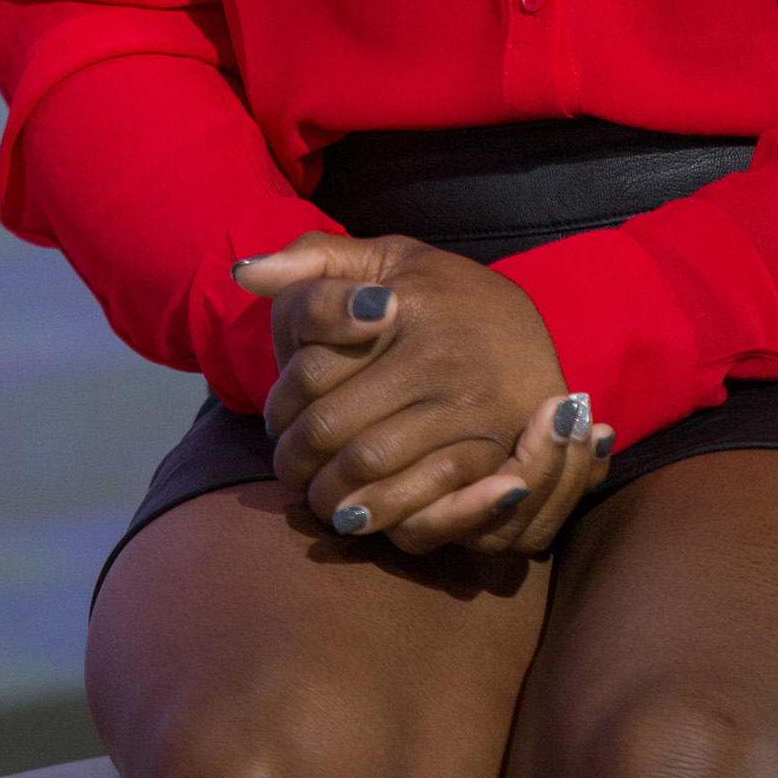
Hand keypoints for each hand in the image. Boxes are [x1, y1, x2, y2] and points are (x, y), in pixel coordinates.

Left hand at [233, 230, 614, 552]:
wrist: (531, 333)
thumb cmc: (444, 296)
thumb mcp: (390, 258)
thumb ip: (317, 260)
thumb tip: (246, 273)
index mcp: (408, 301)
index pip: (311, 370)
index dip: (280, 404)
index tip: (278, 417)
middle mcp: (440, 355)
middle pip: (331, 429)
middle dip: (295, 461)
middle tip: (291, 471)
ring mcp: (472, 408)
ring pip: (368, 470)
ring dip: (330, 496)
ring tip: (321, 497)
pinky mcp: (498, 455)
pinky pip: (424, 505)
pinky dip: (383, 519)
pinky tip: (366, 515)